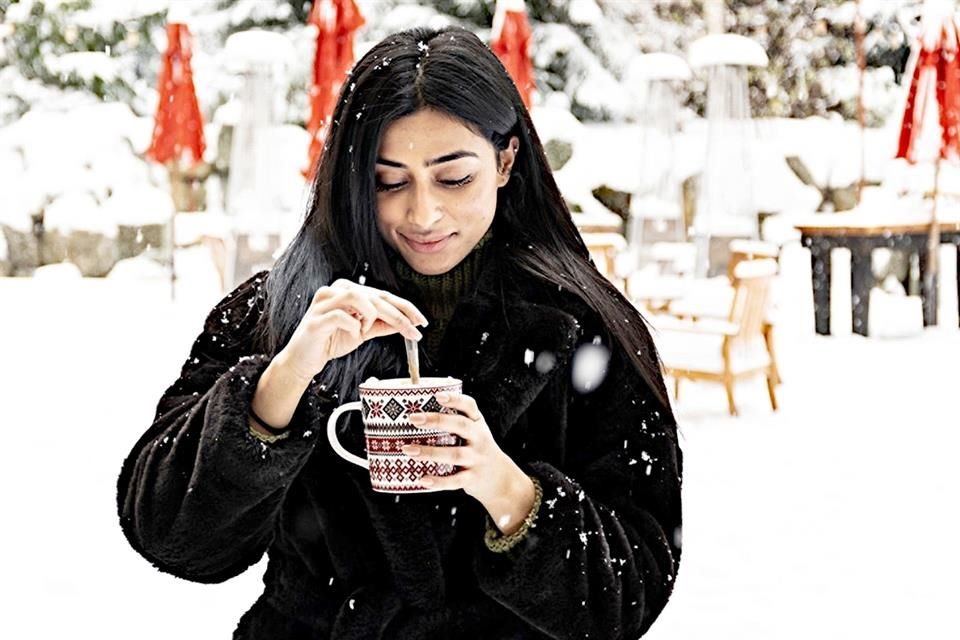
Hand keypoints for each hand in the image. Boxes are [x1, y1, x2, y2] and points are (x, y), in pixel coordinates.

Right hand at [279, 279, 427, 382]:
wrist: (304, 360)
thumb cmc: (330, 342)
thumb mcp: (362, 332)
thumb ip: (381, 325)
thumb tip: (406, 323)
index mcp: (347, 290)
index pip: (383, 294)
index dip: (405, 307)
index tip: (421, 321)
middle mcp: (335, 290)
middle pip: (374, 296)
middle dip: (398, 314)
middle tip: (414, 331)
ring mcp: (323, 303)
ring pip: (357, 296)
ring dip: (370, 315)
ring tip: (366, 331)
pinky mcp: (315, 319)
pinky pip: (340, 315)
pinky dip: (353, 326)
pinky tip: (354, 334)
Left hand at [402, 392, 535, 534]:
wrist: (500, 478)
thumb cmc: (477, 449)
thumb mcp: (473, 431)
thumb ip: (452, 422)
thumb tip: (412, 414)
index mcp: (477, 423)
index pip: (469, 406)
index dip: (454, 399)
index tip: (437, 395)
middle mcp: (479, 438)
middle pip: (461, 426)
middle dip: (437, 421)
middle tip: (414, 419)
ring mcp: (476, 458)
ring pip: (454, 454)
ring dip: (430, 452)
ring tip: (408, 450)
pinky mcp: (473, 478)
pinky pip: (455, 480)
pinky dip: (439, 481)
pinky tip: (423, 479)